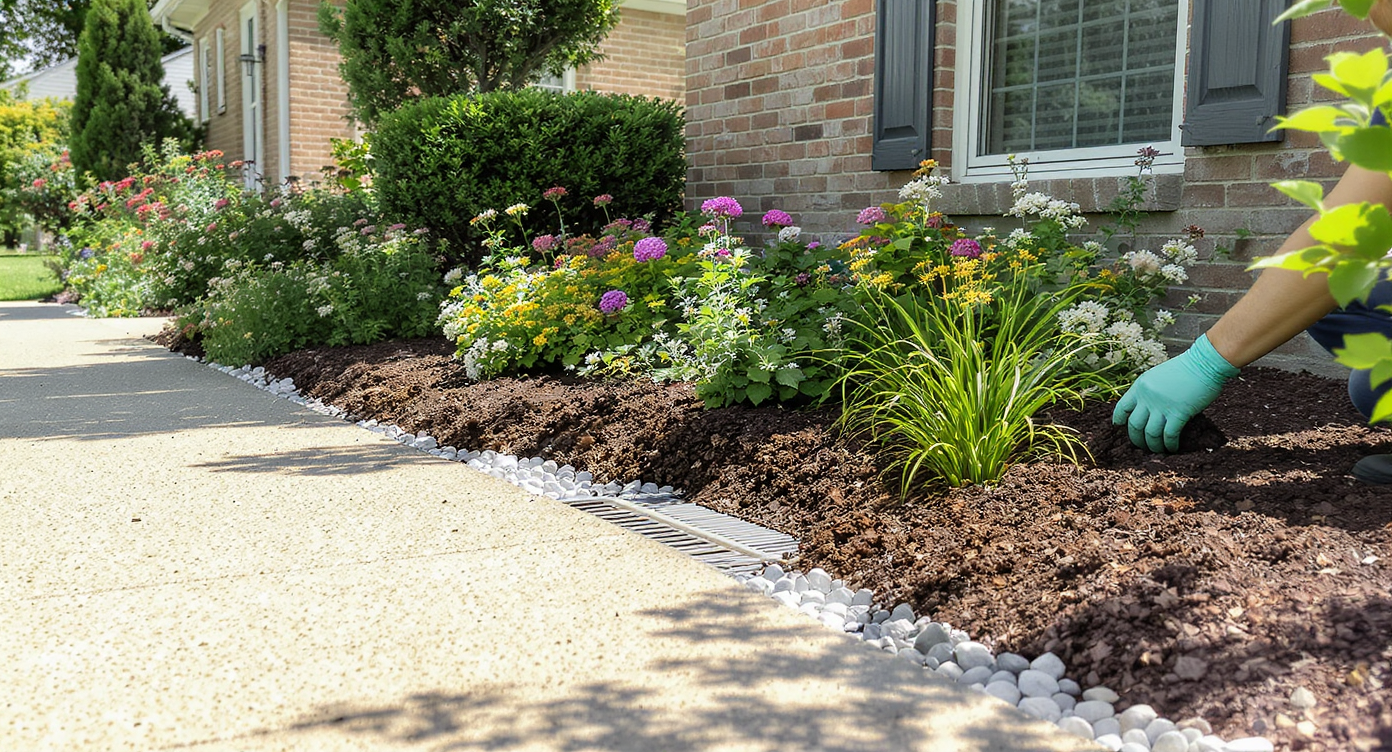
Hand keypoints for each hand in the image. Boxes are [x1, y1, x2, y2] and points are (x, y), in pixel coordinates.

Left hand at [1112, 334, 1238, 452]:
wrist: (1204, 363)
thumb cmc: (1185, 369)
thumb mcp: (1158, 376)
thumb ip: (1150, 392)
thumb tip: (1149, 411)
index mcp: (1140, 386)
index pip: (1122, 407)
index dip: (1119, 420)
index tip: (1120, 427)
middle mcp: (1147, 397)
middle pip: (1134, 425)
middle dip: (1137, 439)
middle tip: (1142, 446)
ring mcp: (1162, 405)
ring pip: (1150, 433)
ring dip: (1154, 445)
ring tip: (1158, 450)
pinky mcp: (1179, 412)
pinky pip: (1169, 434)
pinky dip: (1170, 444)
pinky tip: (1173, 448)